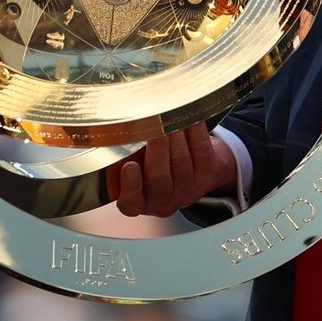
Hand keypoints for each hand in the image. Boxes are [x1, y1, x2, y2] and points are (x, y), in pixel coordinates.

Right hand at [106, 122, 237, 216]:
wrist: (192, 165)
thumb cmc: (151, 161)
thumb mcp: (132, 163)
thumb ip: (121, 155)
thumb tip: (112, 131)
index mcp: (139, 203)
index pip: (131, 202)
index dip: (131, 185)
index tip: (130, 165)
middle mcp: (163, 201)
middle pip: (159, 179)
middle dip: (157, 151)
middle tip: (153, 127)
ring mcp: (188, 189)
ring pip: (181, 163)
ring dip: (175, 137)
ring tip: (169, 117)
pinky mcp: (209, 173)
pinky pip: (201, 150)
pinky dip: (195, 132)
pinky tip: (189, 118)